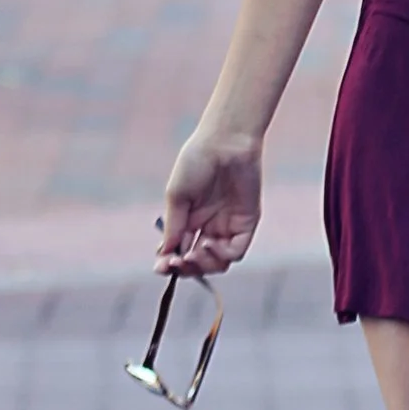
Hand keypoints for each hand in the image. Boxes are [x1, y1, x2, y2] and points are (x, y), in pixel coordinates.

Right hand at [159, 126, 263, 277]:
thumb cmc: (196, 161)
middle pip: (198, 262)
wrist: (224, 141)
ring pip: (217, 262)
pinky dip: (221, 255)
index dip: (170, 264)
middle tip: (177, 262)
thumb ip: (173, 226)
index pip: (180, 251)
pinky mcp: (246, 223)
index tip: (161, 267)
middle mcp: (208, 226)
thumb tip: (164, 254)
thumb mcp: (177, 196)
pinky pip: (236, 251)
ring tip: (192, 254)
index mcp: (189, 219)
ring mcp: (228, 226)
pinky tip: (209, 243)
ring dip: (203, 266)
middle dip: (186, 268)